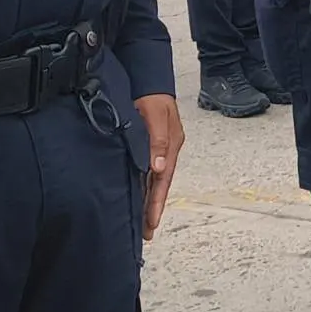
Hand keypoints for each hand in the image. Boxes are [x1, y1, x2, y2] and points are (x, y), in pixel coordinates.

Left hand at [134, 93, 184, 241]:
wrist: (147, 79)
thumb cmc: (151, 97)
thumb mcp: (156, 115)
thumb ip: (158, 140)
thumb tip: (157, 167)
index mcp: (171, 146)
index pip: (163, 180)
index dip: (156, 202)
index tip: (151, 224)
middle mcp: (167, 150)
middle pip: (160, 184)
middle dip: (153, 208)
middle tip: (147, 232)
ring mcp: (160, 148)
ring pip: (154, 179)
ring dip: (148, 199)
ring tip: (143, 222)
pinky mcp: (151, 145)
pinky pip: (148, 170)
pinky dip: (144, 185)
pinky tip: (138, 194)